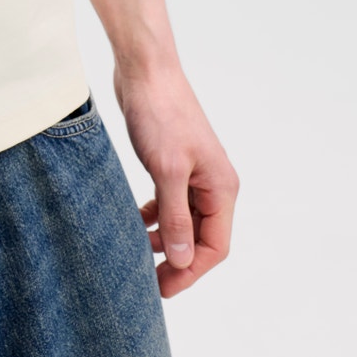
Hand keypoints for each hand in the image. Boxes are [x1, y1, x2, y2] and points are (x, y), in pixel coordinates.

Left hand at [114, 62, 239, 297]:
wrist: (145, 69)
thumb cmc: (159, 113)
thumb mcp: (166, 170)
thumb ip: (175, 217)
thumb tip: (184, 260)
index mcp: (221, 188)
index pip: (215, 246)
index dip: (191, 271)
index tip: (163, 288)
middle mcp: (213, 183)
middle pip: (200, 237)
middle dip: (177, 260)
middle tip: (146, 280)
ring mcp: (193, 172)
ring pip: (183, 220)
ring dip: (163, 239)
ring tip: (135, 254)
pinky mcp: (172, 161)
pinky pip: (169, 201)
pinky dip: (154, 215)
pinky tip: (135, 223)